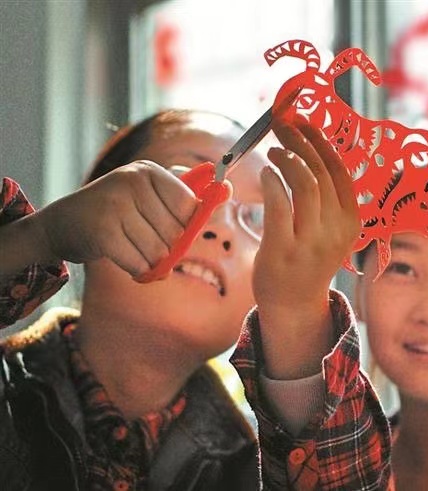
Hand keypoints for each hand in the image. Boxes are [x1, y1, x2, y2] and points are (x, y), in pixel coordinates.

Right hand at [35, 161, 197, 276]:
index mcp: (148, 171)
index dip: (184, 225)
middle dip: (166, 247)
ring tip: (133, 250)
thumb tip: (228, 188)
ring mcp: (116, 205)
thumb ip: (186, 195)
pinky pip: (140, 264)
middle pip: (176, 232)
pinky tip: (127, 261)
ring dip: (151, 261)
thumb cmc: (116, 212)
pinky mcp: (104, 232)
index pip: (189, 205)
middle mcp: (132, 181)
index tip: (167, 227)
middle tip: (145, 242)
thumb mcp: (148, 195)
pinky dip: (138, 270)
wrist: (62, 224)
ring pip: (158, 251)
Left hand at [252, 117, 358, 377]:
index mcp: (351, 221)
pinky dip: (272, 182)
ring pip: (305, 184)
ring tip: (274, 150)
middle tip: (282, 124)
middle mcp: (337, 231)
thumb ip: (324, 196)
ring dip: (287, 159)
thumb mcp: (327, 228)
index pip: (340, 171)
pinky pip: (280, 205)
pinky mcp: (284, 251)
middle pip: (321, 172)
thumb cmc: (307, 258)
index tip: (303, 121)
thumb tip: (309, 148)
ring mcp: (312, 243)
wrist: (294, 304)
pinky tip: (266, 173)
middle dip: (301, 141)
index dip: (321, 141)